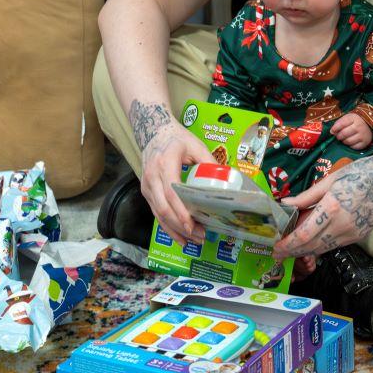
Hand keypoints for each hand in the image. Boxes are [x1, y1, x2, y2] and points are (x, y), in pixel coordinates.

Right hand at [139, 122, 214, 245]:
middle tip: (199, 236)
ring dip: (175, 230)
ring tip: (192, 241)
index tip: (192, 224)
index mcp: (165, 163)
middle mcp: (152, 177)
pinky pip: (156, 213)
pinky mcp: (146, 192)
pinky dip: (167, 226)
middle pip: (164, 207)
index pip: (171, 192)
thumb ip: (209, 161)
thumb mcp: (195, 145)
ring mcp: (146, 186)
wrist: (153, 132)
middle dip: (181, 225)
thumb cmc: (176, 138)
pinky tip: (179, 236)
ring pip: (158, 214)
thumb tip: (226, 179)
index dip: (180, 211)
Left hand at [272, 143, 372, 258]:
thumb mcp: (328, 181)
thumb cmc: (358, 175)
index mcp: (331, 209)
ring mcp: (352, 233)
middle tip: (280, 252)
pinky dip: (321, 244)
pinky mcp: (358, 236)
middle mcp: (342, 226)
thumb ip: (306, 197)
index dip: (288, 245)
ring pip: (323, 248)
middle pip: (312, 247)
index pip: (304, 236)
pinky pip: (335, 244)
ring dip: (306, 250)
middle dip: (293, 251)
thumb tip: (286, 204)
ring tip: (293, 246)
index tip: (276, 249)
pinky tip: (313, 239)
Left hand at [331, 113, 372, 149]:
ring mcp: (363, 135)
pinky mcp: (365, 143)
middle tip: (339, 136)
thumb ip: (339, 123)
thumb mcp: (348, 118)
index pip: (341, 124)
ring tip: (345, 139)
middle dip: (338, 136)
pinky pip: (353, 147)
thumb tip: (332, 132)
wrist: (370, 124)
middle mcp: (359, 126)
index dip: (334, 128)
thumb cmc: (356, 121)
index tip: (332, 131)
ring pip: (348, 141)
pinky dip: (350, 145)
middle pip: (344, 134)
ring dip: (344, 141)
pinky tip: (351, 142)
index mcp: (354, 118)